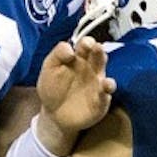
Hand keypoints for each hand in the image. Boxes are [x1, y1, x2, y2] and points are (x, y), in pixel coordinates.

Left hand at [34, 37, 115, 153]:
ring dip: (107, 76)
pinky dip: (107, 91)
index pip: (86, 46)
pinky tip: (104, 88)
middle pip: (99, 57)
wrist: (52, 113)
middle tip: (97, 47)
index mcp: (79, 58)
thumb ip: (58, 54)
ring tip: (105, 76)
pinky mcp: (100, 102)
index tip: (85, 44)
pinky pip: (105, 96)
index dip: (87, 42)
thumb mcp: (49, 67)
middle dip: (99, 51)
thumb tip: (70, 49)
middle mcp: (91, 69)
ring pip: (106, 77)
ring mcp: (97, 86)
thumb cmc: (52, 87)